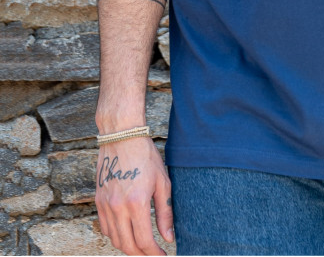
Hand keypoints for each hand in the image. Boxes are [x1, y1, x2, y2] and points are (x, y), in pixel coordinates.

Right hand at [95, 137, 173, 254]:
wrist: (122, 136)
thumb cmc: (145, 155)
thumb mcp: (162, 182)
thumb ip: (165, 212)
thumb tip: (168, 237)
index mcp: (137, 203)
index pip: (144, 241)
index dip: (154, 253)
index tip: (163, 255)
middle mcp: (118, 207)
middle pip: (127, 245)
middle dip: (141, 255)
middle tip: (153, 253)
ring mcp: (105, 205)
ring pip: (114, 239)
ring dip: (128, 247)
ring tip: (141, 245)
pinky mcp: (98, 201)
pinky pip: (105, 228)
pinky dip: (115, 235)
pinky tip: (126, 231)